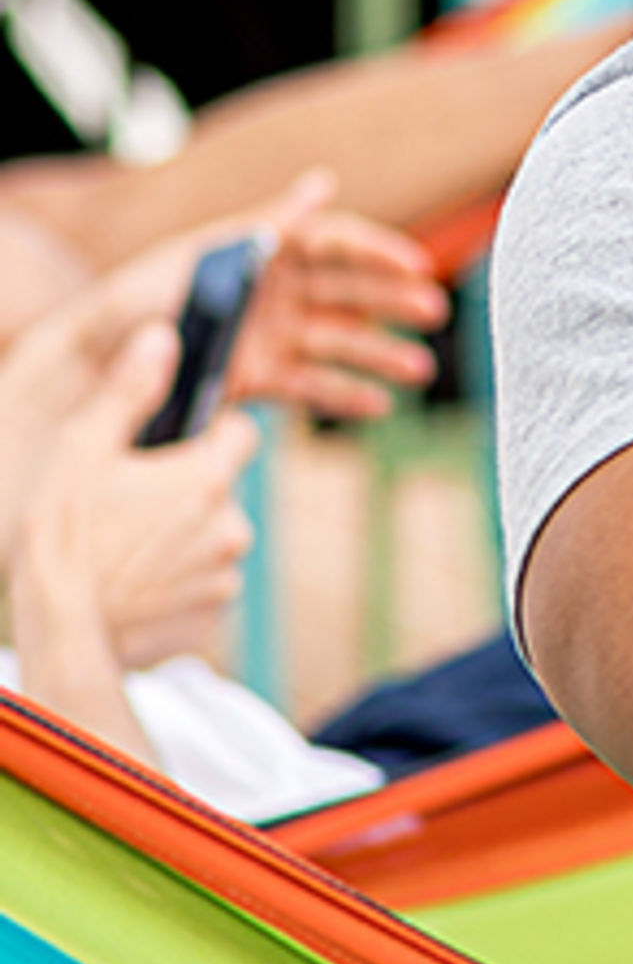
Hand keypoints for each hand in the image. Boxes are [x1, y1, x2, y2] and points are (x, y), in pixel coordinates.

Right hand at [14, 320, 257, 672]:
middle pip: (224, 488)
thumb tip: (163, 337)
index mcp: (209, 477)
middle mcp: (232, 525)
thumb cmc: (63, 536)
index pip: (243, 432)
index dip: (212, 431)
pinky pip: (204, 581)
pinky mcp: (213, 612)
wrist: (58, 626)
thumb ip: (129, 391)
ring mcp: (225, 573)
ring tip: (128, 545)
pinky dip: (180, 577)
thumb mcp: (83, 450)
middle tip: (134, 502)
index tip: (177, 442)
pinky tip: (137, 578)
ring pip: (214, 536)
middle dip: (190, 488)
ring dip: (185, 535)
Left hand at [79, 175, 444, 425]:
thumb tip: (323, 184)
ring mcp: (274, 335)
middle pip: (351, 292)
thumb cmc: (142, 296)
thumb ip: (267, 224)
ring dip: (380, 354)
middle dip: (393, 301)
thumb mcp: (203, 254)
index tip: (417, 263)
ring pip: (341, 342)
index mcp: (267, 250)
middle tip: (432, 312)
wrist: (94, 361)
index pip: (337, 243)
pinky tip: (380, 404)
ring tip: (417, 369)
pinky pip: (314, 386)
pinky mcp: (262, 378)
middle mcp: (280, 291)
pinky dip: (346, 395)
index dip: (379, 251)